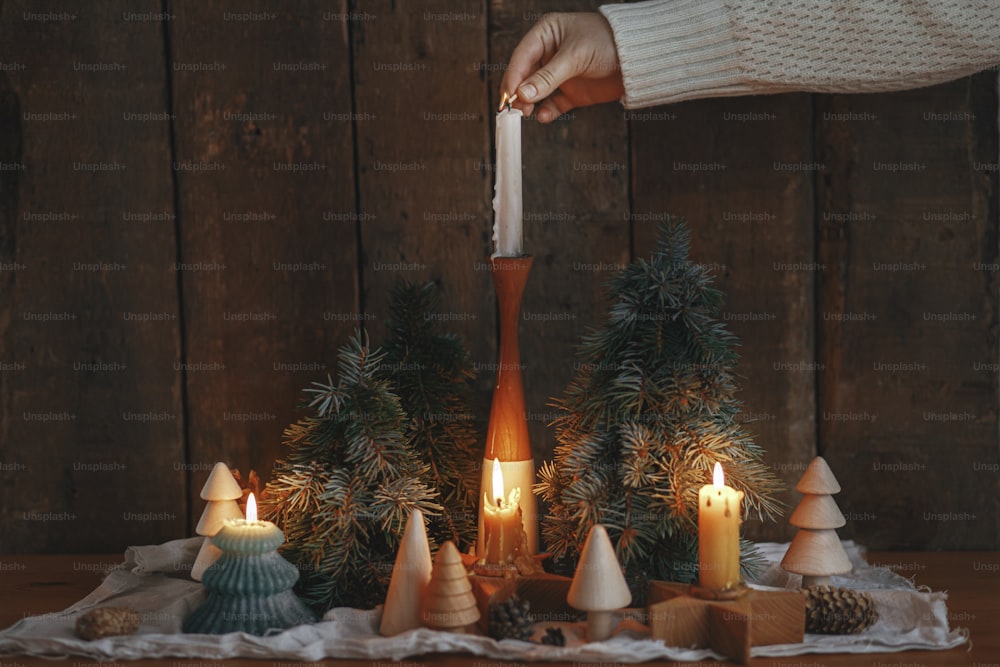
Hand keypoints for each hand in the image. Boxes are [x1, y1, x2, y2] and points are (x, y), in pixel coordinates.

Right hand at [501, 12, 623, 122]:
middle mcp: (550, 53)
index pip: (522, 57)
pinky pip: (554, 104)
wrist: (640, 58)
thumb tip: (522, 94)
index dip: (513, 77)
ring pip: (537, 92)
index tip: (507, 96)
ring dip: (530, 103)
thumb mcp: (575, 56)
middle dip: (519, 93)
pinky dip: (547, 112)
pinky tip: (543, 117)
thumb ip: (548, 77)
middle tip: (515, 109)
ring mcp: (561, 74)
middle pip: (526, 76)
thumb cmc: (608, 43)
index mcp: (547, 34)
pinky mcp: (573, 92)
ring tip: (528, 113)